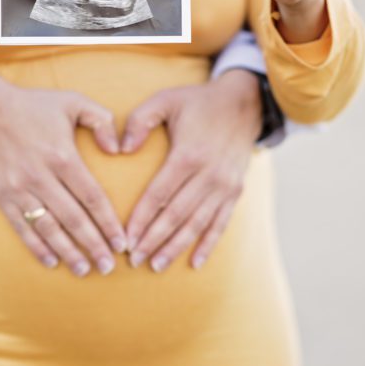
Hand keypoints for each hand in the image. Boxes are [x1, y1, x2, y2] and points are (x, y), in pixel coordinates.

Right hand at [0, 67, 126, 276]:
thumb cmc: (33, 106)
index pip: (91, 197)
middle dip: (93, 245)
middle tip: (109, 267)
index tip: (121, 242)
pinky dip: (37, 246)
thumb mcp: (73, 101)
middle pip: (73, 219)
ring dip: (68, 252)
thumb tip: (118, 149)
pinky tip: (52, 261)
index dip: (108, 223)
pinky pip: (22, 227)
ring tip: (84, 270)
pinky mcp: (1, 196)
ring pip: (48, 228)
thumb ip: (102, 121)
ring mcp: (18, 188)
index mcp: (62, 156)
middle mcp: (40, 176)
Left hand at [122, 70, 261, 271]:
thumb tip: (121, 148)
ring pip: (197, 224)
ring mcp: (225, 185)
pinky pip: (220, 223)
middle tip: (134, 260)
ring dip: (176, 247)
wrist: (243, 103)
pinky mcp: (235, 192)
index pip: (159, 194)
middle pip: (176, 215)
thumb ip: (140, 120)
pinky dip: (208, 245)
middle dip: (153, 240)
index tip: (125, 238)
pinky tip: (195, 263)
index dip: (141, 218)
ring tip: (156, 265)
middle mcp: (209, 174)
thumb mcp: (165, 100)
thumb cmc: (197, 103)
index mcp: (188, 154)